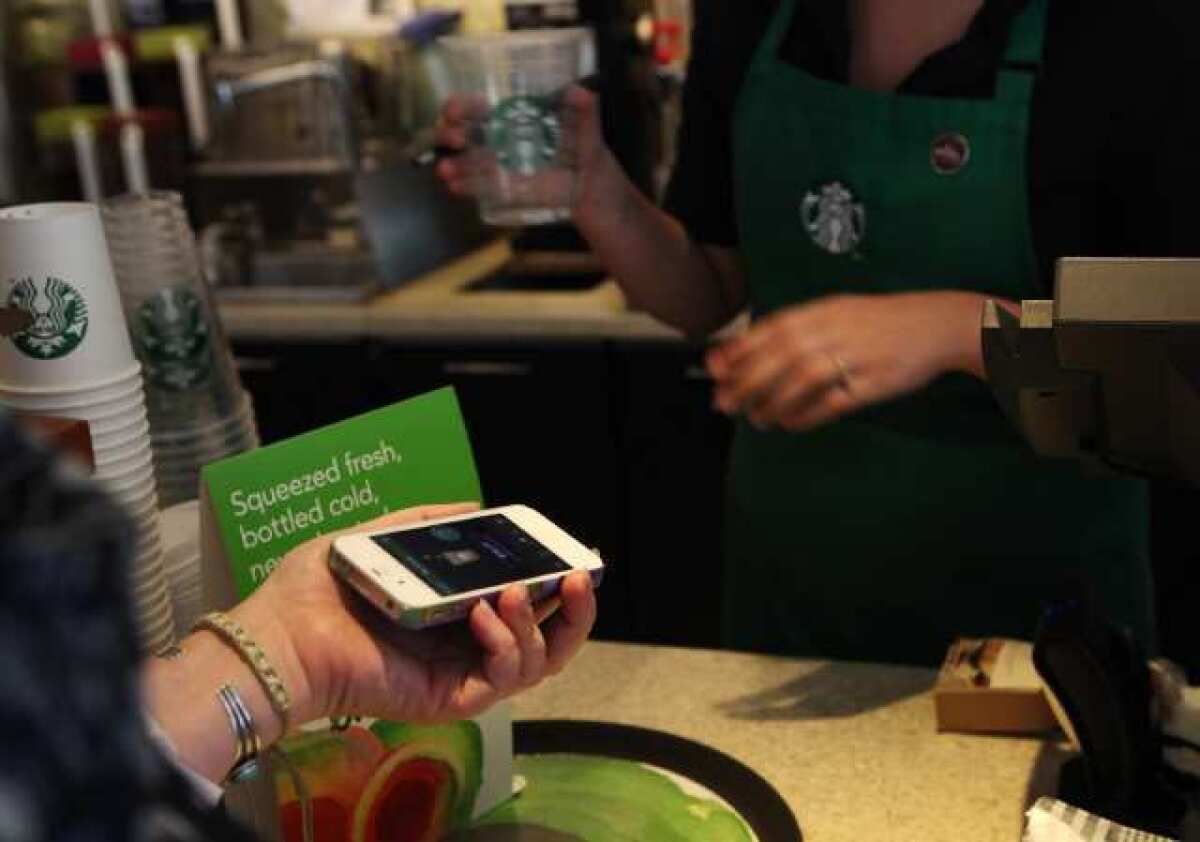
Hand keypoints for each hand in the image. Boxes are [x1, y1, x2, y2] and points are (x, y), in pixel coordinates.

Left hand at [238, 504, 596, 725]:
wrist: (283, 637)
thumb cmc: (317, 591)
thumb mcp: (376, 537)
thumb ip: (425, 522)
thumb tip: (475, 509)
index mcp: (455, 613)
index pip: (524, 606)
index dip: (558, 587)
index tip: (577, 557)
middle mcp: (466, 647)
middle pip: (547, 643)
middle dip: (576, 613)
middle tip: (580, 576)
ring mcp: (462, 676)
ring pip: (535, 664)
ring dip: (536, 624)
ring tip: (512, 591)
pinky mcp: (451, 699)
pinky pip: (503, 679)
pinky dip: (505, 644)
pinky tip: (484, 614)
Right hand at [434, 86, 626, 226]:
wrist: (589, 185)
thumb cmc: (582, 148)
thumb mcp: (586, 127)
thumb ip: (585, 109)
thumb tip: (581, 92)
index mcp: (510, 115)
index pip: (476, 104)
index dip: (461, 105)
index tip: (455, 111)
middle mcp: (496, 136)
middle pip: (460, 129)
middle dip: (447, 132)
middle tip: (456, 139)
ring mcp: (496, 163)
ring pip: (462, 159)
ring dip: (450, 163)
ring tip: (447, 170)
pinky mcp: (501, 187)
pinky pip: (475, 186)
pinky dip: (463, 186)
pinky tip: (455, 187)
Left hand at [707, 292, 993, 431]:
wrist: (936, 324)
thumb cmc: (874, 322)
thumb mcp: (833, 313)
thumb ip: (791, 331)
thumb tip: (739, 353)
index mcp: (823, 310)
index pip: (772, 328)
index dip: (740, 350)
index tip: (713, 370)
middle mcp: (836, 330)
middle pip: (783, 356)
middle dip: (748, 382)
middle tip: (724, 404)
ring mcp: (856, 356)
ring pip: (804, 380)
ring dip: (774, 402)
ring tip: (757, 418)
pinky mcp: (874, 384)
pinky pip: (833, 402)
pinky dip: (807, 415)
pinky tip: (789, 423)